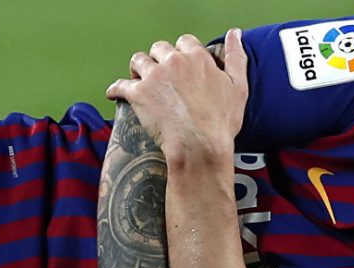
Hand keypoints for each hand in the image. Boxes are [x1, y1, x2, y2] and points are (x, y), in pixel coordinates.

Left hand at [106, 30, 247, 170]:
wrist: (200, 146)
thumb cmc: (222, 121)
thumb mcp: (239, 87)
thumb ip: (236, 57)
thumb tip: (234, 34)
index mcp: (197, 58)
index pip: (185, 41)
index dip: (183, 52)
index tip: (183, 65)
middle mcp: (173, 62)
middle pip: (159, 48)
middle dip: (159, 59)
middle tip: (162, 75)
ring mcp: (153, 77)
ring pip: (138, 61)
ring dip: (139, 69)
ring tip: (142, 80)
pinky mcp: (138, 94)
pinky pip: (120, 85)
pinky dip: (116, 89)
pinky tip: (115, 93)